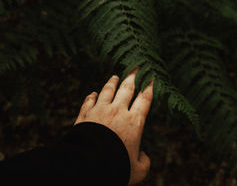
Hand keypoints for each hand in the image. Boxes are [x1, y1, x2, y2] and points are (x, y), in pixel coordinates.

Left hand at [74, 68, 153, 185]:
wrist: (88, 165)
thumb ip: (144, 161)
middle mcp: (118, 111)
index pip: (145, 99)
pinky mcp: (84, 115)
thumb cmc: (116, 167)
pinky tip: (93, 93)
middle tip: (136, 67)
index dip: (150, 86)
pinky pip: (89, 101)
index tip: (152, 77)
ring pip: (107, 91)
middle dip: (133, 76)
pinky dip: (91, 96)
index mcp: (134, 122)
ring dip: (112, 82)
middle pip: (127, 88)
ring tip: (115, 76)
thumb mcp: (138, 170)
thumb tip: (143, 155)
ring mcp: (100, 111)